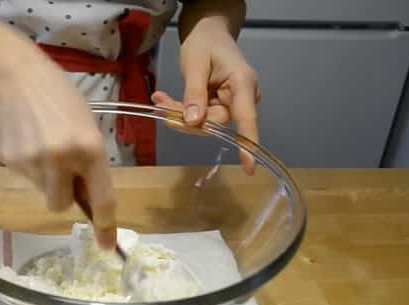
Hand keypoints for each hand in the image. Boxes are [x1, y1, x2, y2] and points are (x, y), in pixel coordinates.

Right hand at [0, 51, 116, 248]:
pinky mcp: (11, 162)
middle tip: (62, 169)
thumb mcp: (87, 127)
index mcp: (89, 149)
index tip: (107, 248)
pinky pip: (26, 179)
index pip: (101, 199)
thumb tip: (86, 199)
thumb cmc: (61, 99)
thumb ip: (89, 163)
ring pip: (43, 192)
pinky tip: (27, 141)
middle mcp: (62, 160)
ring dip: (46, 179)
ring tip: (43, 145)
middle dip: (64, 194)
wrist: (17, 77)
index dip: (105, 227)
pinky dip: (30, 167)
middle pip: (62, 205)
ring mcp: (33, 163)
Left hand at [157, 13, 259, 174]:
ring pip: (203, 121)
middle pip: (215, 123)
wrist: (208, 32)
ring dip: (179, 113)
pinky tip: (163, 98)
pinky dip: (180, 109)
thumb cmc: (205, 43)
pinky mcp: (217, 105)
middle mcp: (241, 97)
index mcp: (243, 85)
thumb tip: (193, 123)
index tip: (249, 166)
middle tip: (161, 104)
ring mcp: (229, 103)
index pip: (247, 119)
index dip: (247, 144)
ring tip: (159, 98)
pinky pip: (198, 115)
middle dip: (186, 118)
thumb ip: (195, 94)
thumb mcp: (196, 65)